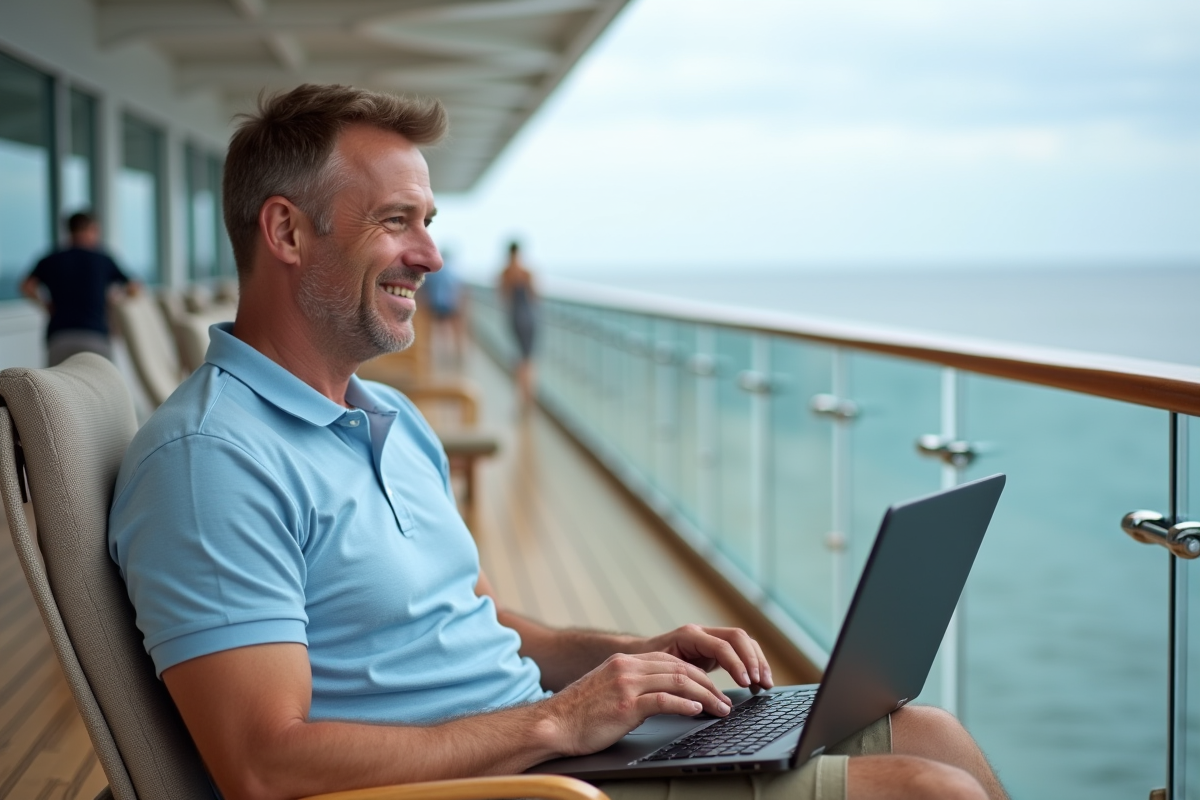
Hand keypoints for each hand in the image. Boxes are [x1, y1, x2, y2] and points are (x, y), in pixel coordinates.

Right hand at [544, 652, 731, 756]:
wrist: (553, 724)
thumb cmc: (579, 715)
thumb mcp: (608, 690)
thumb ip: (633, 687)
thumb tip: (661, 698)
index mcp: (625, 662)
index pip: (671, 661)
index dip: (696, 675)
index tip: (712, 689)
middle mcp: (627, 667)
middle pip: (679, 668)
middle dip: (707, 684)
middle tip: (724, 701)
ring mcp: (626, 684)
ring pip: (678, 681)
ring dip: (705, 696)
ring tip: (720, 709)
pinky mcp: (625, 704)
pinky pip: (663, 700)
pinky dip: (684, 705)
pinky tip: (697, 711)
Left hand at [641, 624, 773, 689]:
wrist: (638, 656)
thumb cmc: (647, 667)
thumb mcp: (661, 673)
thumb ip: (680, 681)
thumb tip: (699, 701)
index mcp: (688, 636)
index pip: (721, 646)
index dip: (736, 664)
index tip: (746, 682)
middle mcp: (701, 632)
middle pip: (737, 637)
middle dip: (753, 660)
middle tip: (761, 683)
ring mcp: (709, 637)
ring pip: (743, 641)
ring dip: (758, 661)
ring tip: (765, 683)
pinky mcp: (715, 647)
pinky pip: (740, 649)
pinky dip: (752, 663)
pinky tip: (757, 680)